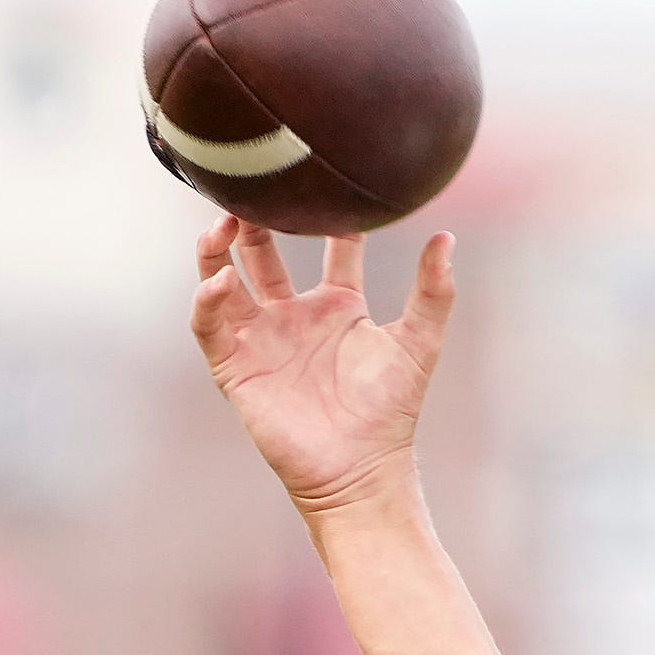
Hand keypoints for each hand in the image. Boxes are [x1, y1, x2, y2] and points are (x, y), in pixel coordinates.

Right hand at [190, 217, 452, 517]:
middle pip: (264, 254)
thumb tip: (446, 241)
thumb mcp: (417, 345)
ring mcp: (262, 339)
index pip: (331, 249)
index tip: (325, 185)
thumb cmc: (389, 414)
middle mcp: (295, 317)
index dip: (327, 219)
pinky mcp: (236, 367)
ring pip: (225, 279)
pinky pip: (210, 325)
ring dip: (218, 250)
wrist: (360, 470)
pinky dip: (208, 300)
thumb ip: (432, 294)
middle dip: (255, 221)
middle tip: (252, 188)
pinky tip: (220, 279)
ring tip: (223, 222)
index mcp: (338, 307)